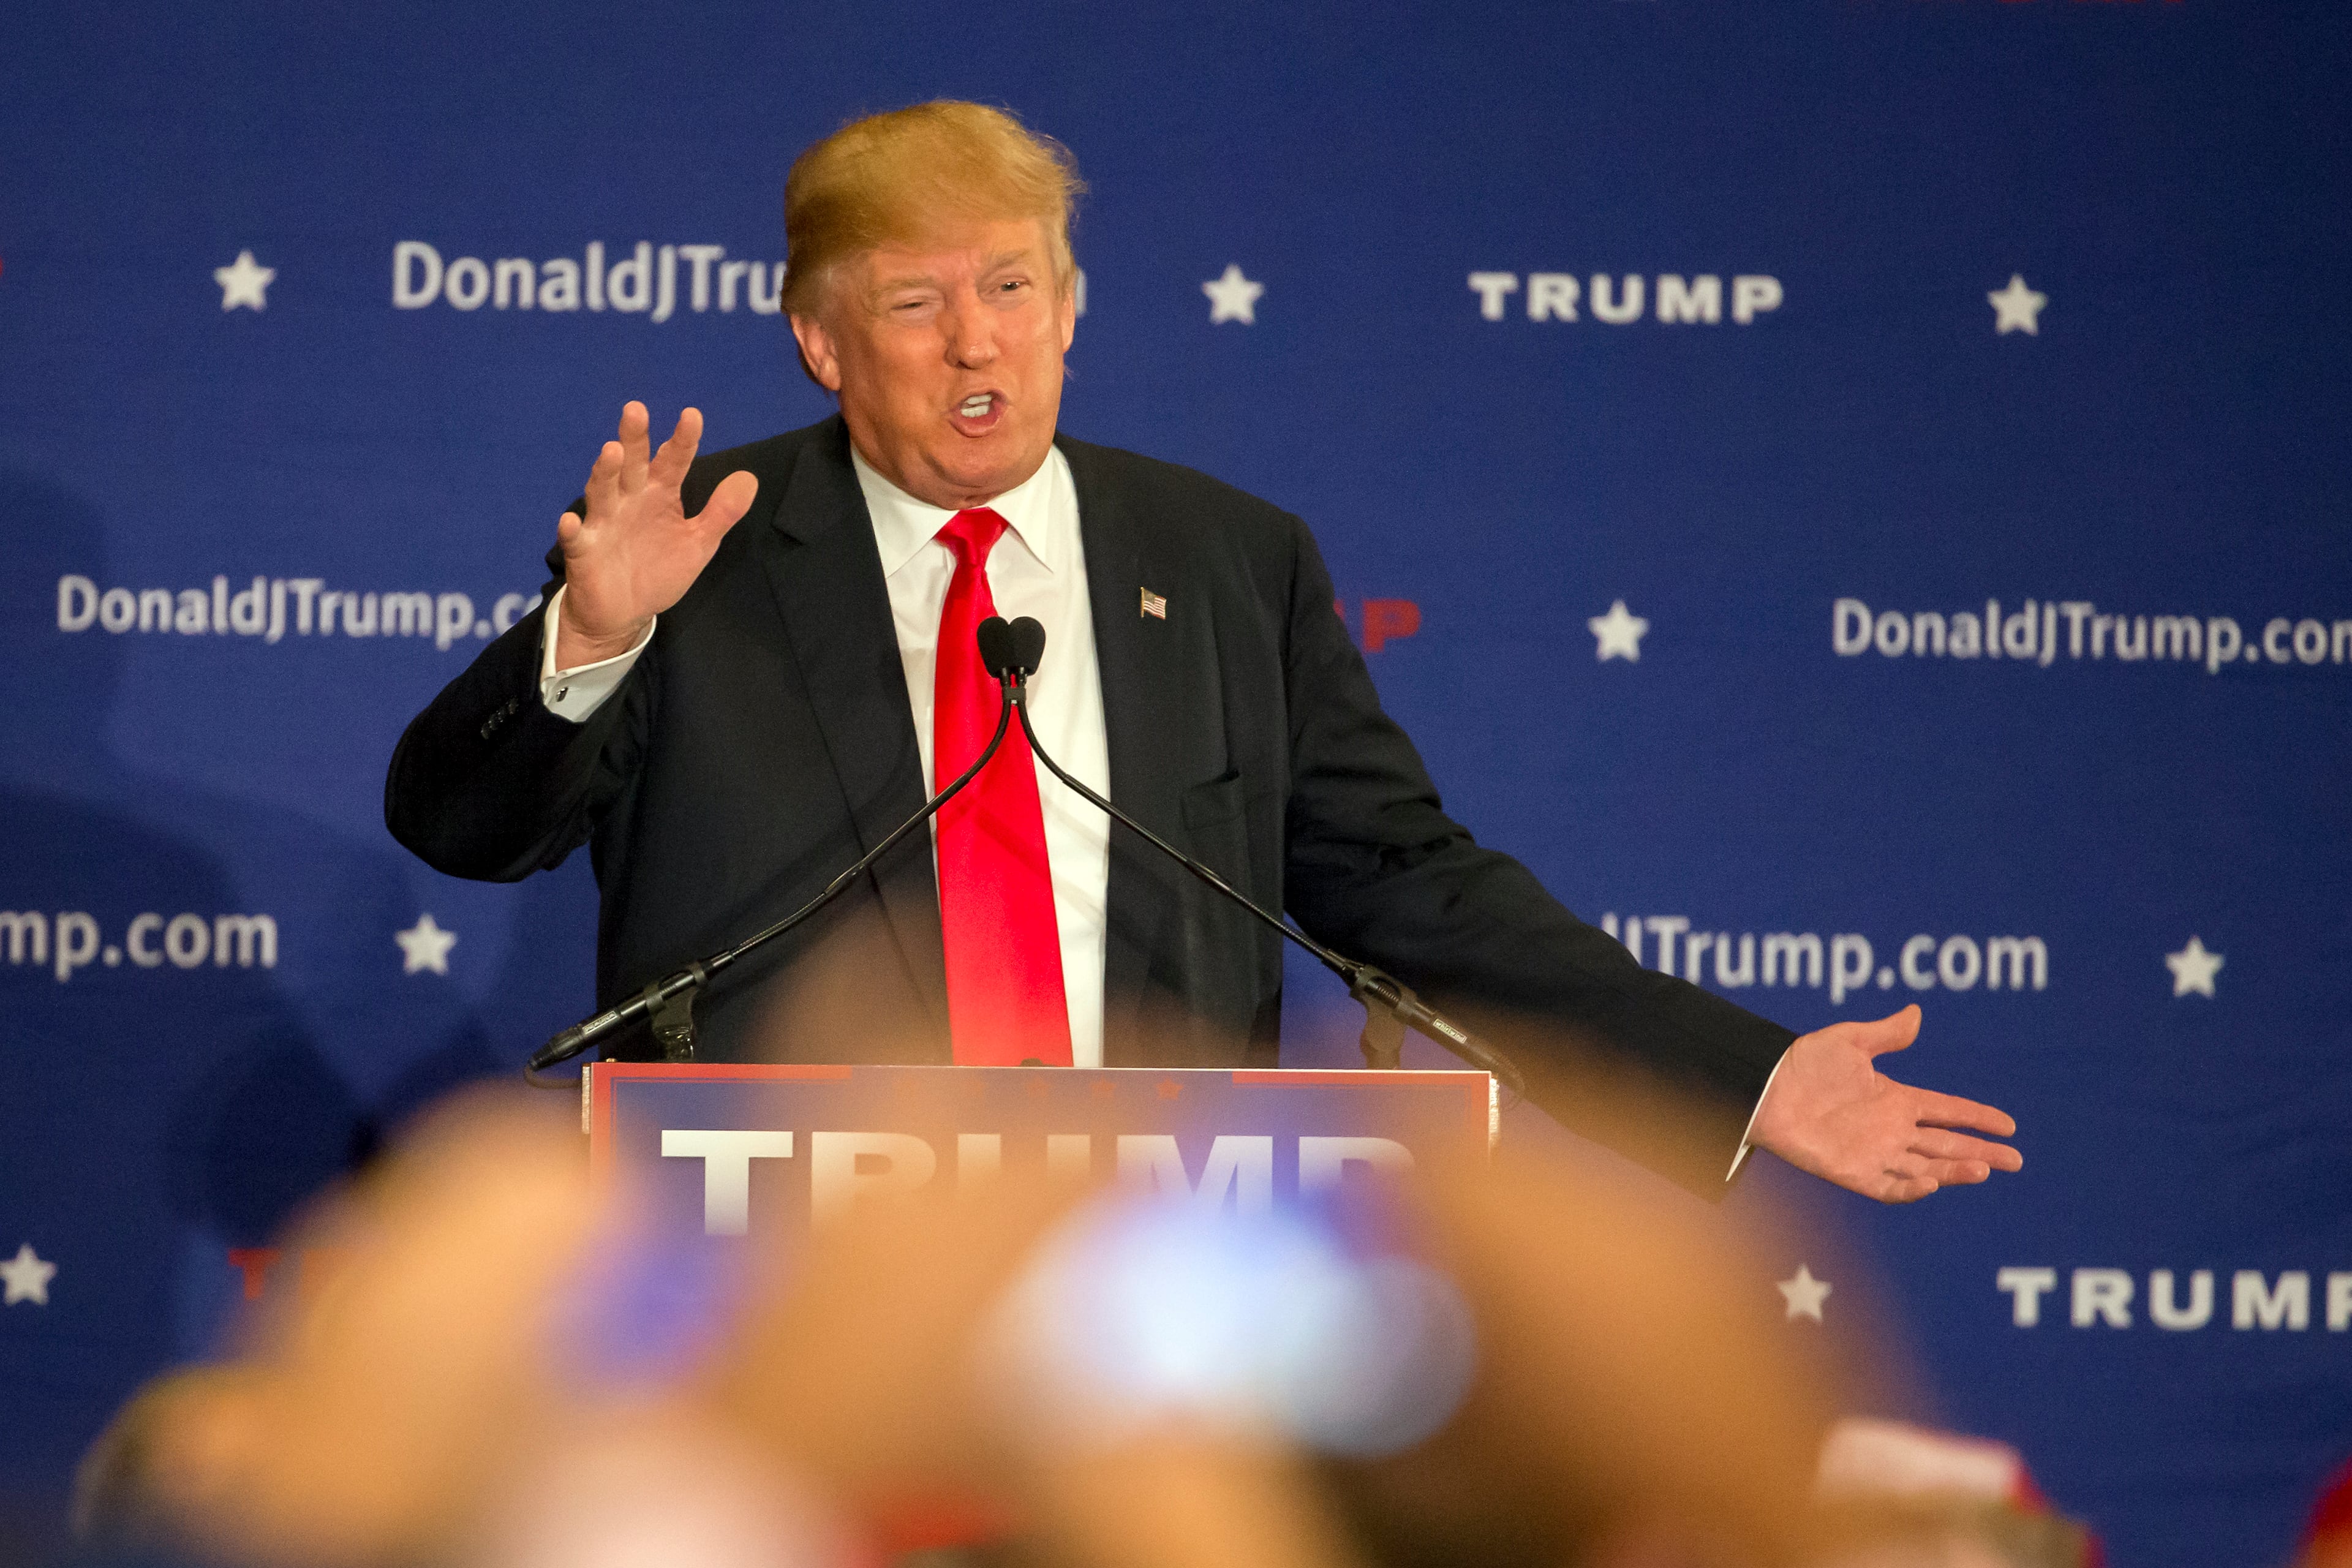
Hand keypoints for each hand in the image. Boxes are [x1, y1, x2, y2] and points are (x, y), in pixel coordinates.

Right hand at [553, 402, 757, 666]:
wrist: (624, 613)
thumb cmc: (658, 570)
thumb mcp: (698, 543)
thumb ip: (720, 513)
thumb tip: (749, 478)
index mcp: (659, 494)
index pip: (673, 461)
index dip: (682, 440)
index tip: (692, 415)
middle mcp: (629, 500)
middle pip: (632, 465)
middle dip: (634, 439)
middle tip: (636, 409)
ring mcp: (604, 523)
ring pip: (602, 493)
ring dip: (605, 473)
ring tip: (611, 450)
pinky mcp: (583, 551)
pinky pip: (576, 539)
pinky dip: (572, 530)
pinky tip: (571, 521)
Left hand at [1748, 1004, 2019, 1202]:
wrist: (1765, 1088)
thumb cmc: (1802, 1063)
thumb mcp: (1848, 1041)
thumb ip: (1885, 1034)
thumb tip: (1916, 1014)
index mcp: (1896, 1098)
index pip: (1947, 1110)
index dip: (1977, 1117)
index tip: (2009, 1126)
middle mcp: (1891, 1129)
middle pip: (1946, 1143)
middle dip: (1981, 1152)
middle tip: (2016, 1160)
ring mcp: (1874, 1152)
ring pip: (1925, 1167)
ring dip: (1954, 1170)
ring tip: (1984, 1169)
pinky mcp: (1852, 1172)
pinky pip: (1888, 1187)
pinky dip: (1910, 1188)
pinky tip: (1932, 1182)